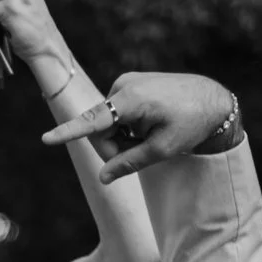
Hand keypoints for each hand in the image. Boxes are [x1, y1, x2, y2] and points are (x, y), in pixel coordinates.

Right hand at [42, 71, 241, 183]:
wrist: (214, 99)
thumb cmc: (192, 123)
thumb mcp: (162, 149)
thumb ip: (129, 163)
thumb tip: (104, 178)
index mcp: (132, 100)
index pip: (94, 121)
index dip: (69, 133)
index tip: (47, 139)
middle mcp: (124, 86)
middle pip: (99, 129)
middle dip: (113, 148)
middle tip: (138, 156)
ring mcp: (126, 83)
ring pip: (107, 123)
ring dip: (122, 138)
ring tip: (149, 138)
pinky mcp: (129, 85)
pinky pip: (115, 113)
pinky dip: (127, 127)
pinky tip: (148, 127)